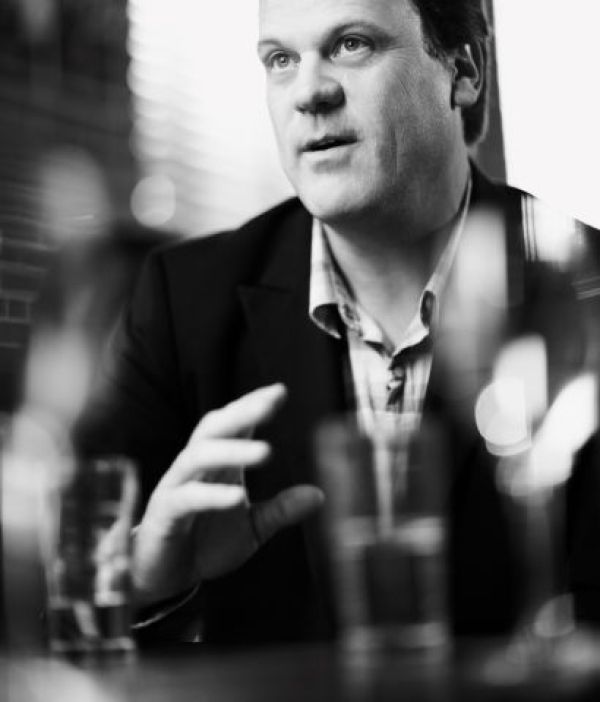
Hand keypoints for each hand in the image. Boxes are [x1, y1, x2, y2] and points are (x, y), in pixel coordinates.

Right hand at [131, 383, 323, 605]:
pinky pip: (187, 498)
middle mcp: (196, 468)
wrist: (164, 577)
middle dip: (241, 412)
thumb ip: (280, 510)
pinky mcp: (164, 514)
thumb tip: (319, 495)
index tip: (280, 391)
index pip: (233, 424)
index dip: (253, 405)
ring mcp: (177, 487)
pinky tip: (238, 497)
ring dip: (231, 450)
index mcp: (218, 464)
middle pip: (214, 428)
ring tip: (266, 452)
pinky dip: (213, 496)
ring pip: (198, 455)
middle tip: (270, 403)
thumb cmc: (205, 543)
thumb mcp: (252, 528)